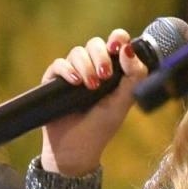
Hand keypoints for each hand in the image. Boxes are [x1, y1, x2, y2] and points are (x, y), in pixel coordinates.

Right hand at [40, 30, 150, 177]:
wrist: (75, 150)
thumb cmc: (101, 127)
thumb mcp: (123, 103)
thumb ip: (134, 76)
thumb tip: (129, 49)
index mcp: (112, 70)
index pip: (116, 43)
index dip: (117, 39)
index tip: (117, 46)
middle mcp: (92, 67)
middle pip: (95, 44)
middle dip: (101, 56)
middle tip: (104, 75)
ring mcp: (72, 73)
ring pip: (77, 52)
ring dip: (85, 66)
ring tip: (89, 86)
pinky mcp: (53, 81)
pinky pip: (58, 64)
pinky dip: (67, 70)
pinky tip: (75, 83)